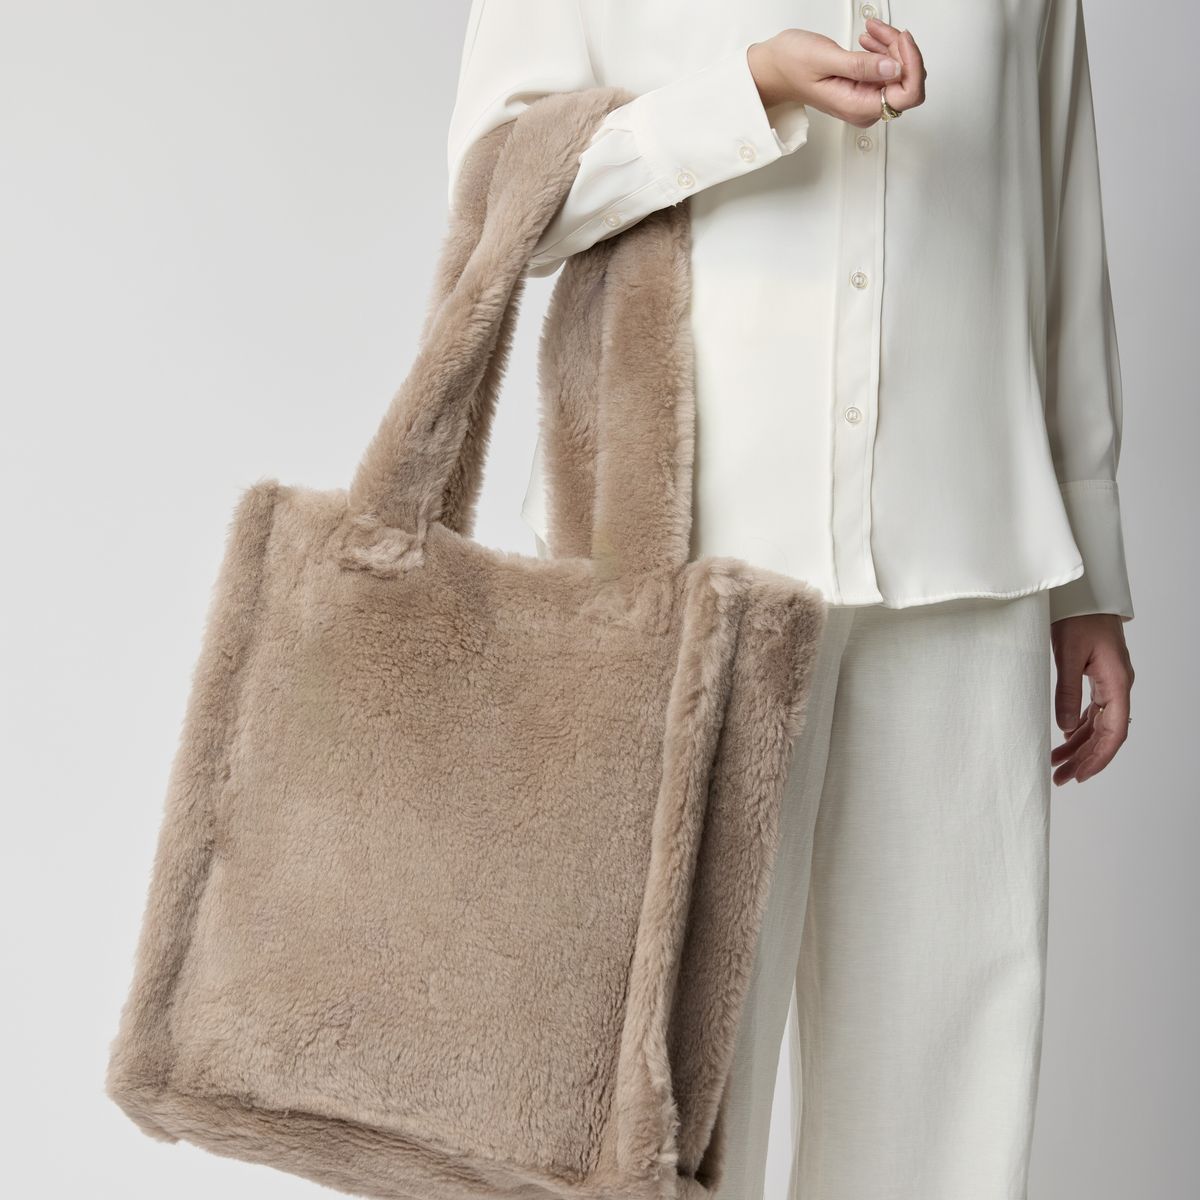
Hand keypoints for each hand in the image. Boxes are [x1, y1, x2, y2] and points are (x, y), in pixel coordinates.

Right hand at [747, 19, 926, 127]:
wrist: (775, 68)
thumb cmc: (791, 65)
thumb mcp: (825, 59)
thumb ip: (861, 66)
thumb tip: (893, 67)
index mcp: (857, 106)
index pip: (907, 95)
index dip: (912, 64)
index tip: (901, 40)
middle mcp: (864, 108)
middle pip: (907, 81)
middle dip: (900, 51)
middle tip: (879, 31)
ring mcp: (865, 99)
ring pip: (900, 72)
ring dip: (891, 46)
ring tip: (871, 31)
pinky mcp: (865, 89)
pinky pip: (888, 69)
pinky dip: (885, 49)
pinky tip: (870, 39)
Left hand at [1050, 614, 1134, 784]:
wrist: (1084, 593)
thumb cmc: (1079, 618)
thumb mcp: (1068, 655)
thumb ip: (1067, 692)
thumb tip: (1063, 728)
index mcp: (1117, 683)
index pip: (1114, 732)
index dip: (1099, 757)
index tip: (1081, 776)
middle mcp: (1118, 686)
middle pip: (1106, 733)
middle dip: (1085, 759)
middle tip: (1061, 779)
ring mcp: (1110, 683)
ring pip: (1098, 725)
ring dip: (1079, 746)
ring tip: (1057, 765)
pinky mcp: (1099, 678)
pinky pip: (1092, 712)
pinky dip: (1078, 728)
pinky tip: (1064, 740)